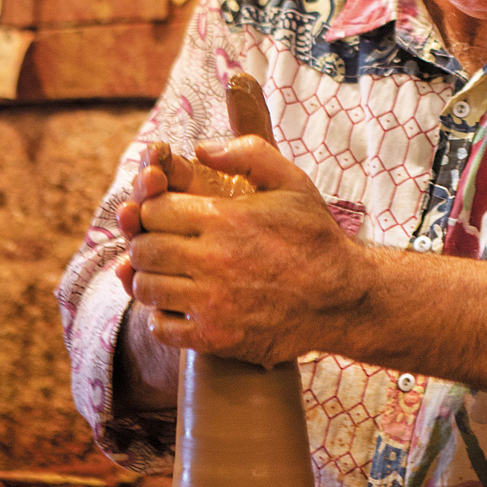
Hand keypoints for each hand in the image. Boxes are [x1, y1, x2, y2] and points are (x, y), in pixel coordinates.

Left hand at [122, 138, 359, 366]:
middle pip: (144, 248)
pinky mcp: (215, 337)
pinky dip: (161, 317)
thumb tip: (201, 149)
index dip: (154, 208)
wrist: (343, 298)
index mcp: (227, 219)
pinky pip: (160, 328)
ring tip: (171, 273)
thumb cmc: (315, 237)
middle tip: (164, 244)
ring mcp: (213, 303)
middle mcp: (214, 260)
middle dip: (147, 242)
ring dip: (151, 278)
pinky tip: (180, 305)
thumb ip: (248, 153)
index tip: (168, 215)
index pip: (154, 209)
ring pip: (146, 287)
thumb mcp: (292, 182)